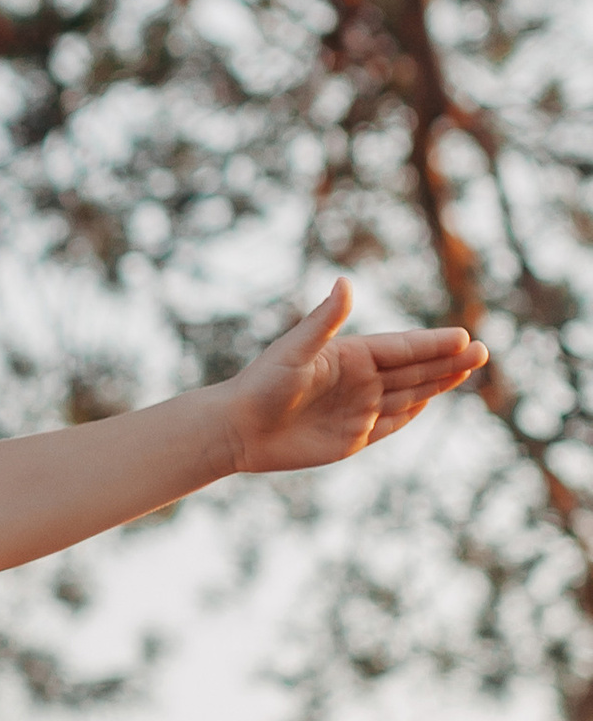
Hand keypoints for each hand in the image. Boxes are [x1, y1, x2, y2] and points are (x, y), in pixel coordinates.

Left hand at [226, 280, 486, 476]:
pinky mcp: (352, 438)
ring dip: (439, 382)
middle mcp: (359, 379)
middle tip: (483, 352)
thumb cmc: (261, 385)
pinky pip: (391, 423)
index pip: (402, 348)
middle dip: (449, 361)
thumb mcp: (294, 350)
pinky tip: (432, 400)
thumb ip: (324, 319)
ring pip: (409, 394)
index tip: (464, 337)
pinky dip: (412, 413)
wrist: (237, 430)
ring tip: (469, 369)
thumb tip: (346, 283)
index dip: (434, 344)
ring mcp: (358, 408)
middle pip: (414, 369)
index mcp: (350, 355)